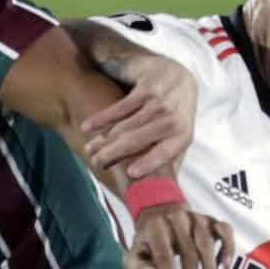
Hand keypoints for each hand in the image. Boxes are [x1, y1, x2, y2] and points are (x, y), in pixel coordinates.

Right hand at [80, 58, 195, 180]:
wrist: (179, 75)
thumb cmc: (175, 115)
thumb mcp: (179, 137)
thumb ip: (169, 161)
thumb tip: (157, 193)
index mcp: (182, 135)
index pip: (165, 152)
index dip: (149, 162)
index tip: (131, 173)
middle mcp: (173, 118)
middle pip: (138, 140)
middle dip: (114, 153)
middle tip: (96, 163)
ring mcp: (160, 101)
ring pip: (125, 125)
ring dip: (104, 139)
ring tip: (89, 149)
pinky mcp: (146, 87)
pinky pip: (120, 107)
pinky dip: (101, 118)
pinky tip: (87, 127)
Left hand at [126, 203, 231, 268]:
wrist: (159, 212)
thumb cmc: (149, 242)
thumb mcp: (135, 255)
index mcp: (155, 228)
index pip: (164, 255)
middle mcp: (176, 219)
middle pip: (187, 251)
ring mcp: (195, 217)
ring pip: (207, 242)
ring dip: (209, 268)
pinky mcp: (210, 219)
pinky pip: (224, 230)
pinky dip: (228, 247)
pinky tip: (226, 265)